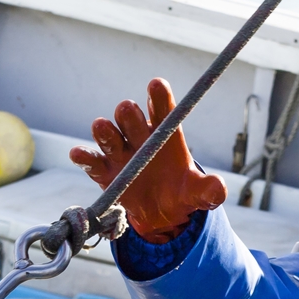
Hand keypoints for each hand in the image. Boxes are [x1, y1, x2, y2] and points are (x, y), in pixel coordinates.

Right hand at [68, 78, 226, 242]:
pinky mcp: (104, 171)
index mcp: (165, 133)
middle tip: (128, 112)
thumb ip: (209, 190)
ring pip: (108, 133)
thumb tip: (219, 190)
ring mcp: (120, 152)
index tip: (156, 84)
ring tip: (102, 127)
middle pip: (129, 115)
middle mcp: (139, 137)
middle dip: (128, 113)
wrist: (163, 214)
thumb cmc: (182, 192)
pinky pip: (91, 162)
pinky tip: (79, 155)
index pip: (161, 108)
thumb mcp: (199, 193)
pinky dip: (84, 158)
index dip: (158, 96)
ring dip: (104, 130)